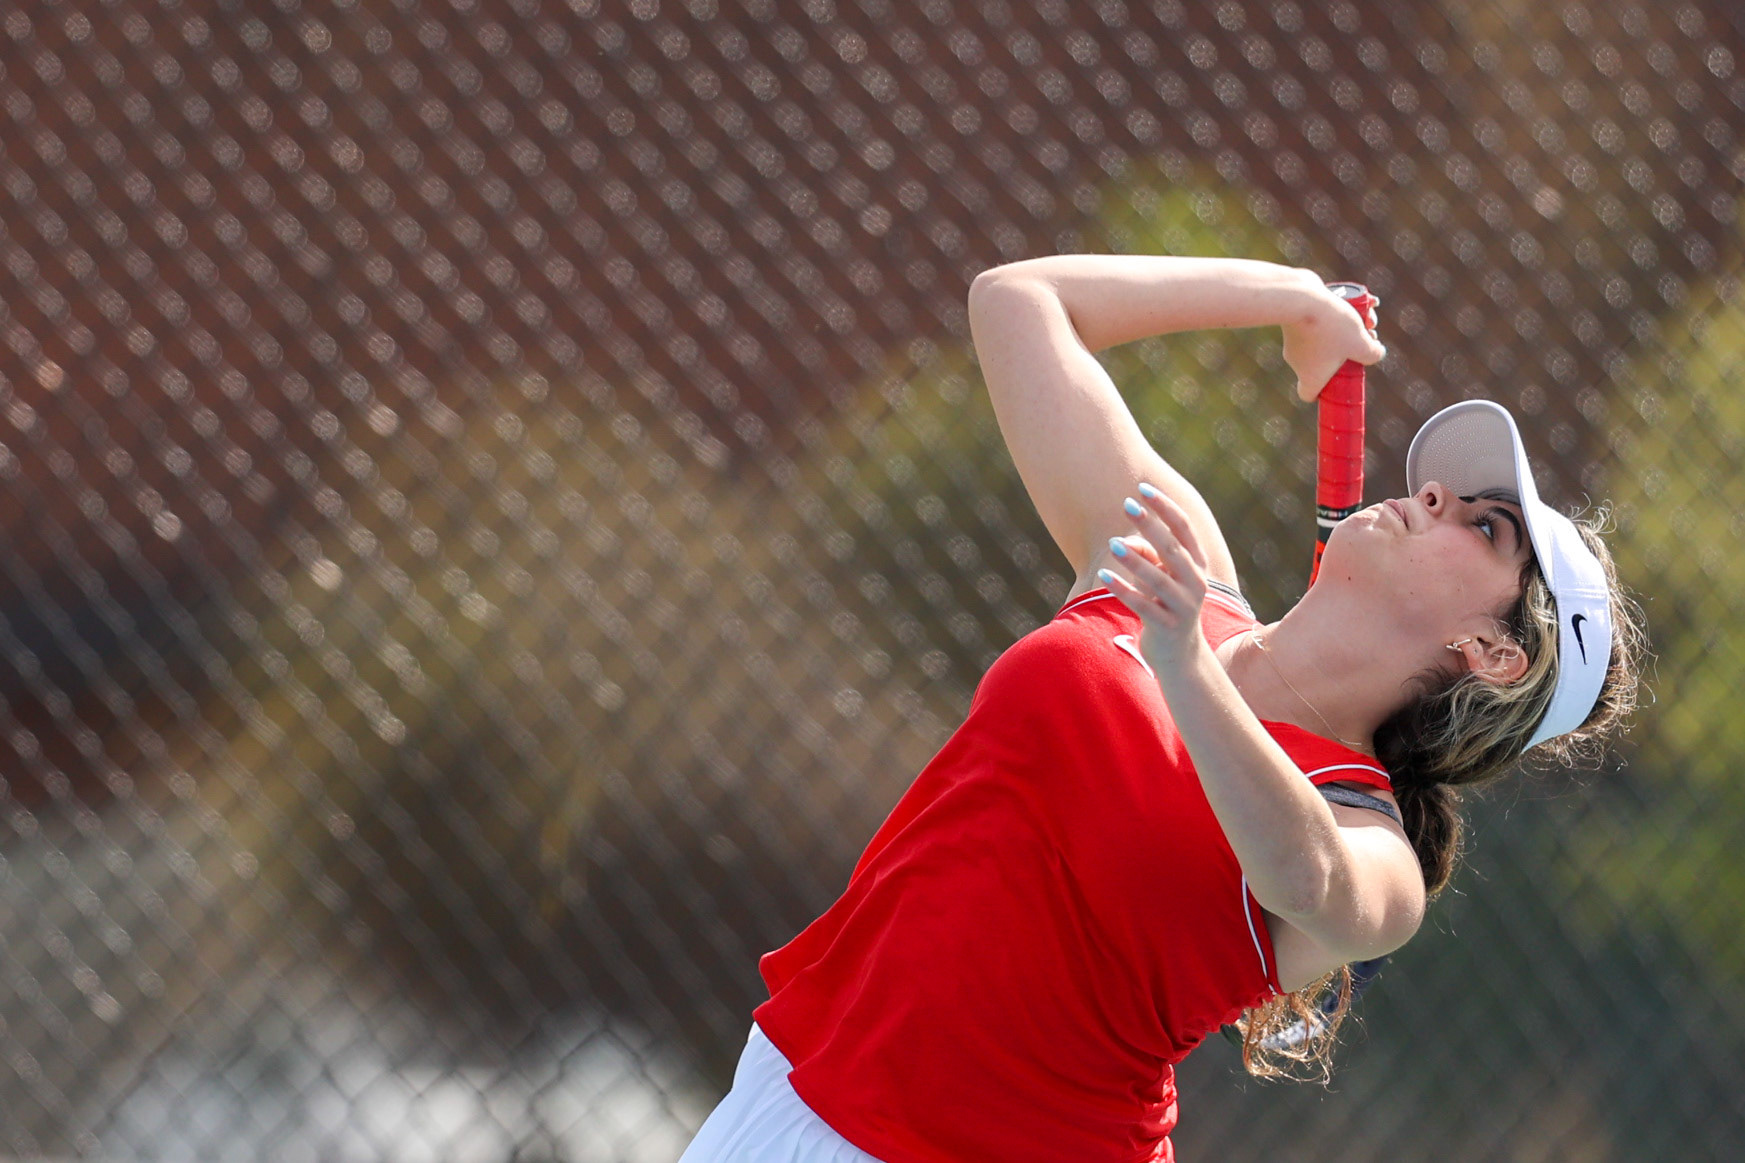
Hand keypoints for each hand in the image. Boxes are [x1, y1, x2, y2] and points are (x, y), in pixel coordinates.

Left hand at [1098, 485, 1211, 670]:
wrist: (1180, 656)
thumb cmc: (1166, 606)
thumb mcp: (1161, 578)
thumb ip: (1148, 556)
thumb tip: (1125, 542)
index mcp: (1197, 565)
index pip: (1184, 529)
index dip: (1165, 507)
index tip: (1143, 488)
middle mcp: (1195, 583)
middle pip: (1173, 549)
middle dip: (1151, 525)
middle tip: (1127, 504)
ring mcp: (1183, 606)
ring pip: (1158, 579)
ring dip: (1134, 560)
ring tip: (1112, 543)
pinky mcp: (1167, 627)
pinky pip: (1142, 605)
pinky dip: (1123, 590)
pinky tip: (1103, 576)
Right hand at [1282, 281, 1385, 401]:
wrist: (1301, 298)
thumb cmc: (1330, 328)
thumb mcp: (1360, 344)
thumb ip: (1372, 354)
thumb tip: (1377, 352)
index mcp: (1310, 376)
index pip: (1309, 394)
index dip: (1324, 391)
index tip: (1341, 378)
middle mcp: (1297, 362)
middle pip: (1325, 363)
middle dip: (1348, 350)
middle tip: (1366, 334)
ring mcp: (1293, 342)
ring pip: (1323, 340)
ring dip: (1346, 329)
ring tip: (1366, 313)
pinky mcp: (1292, 321)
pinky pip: (1315, 323)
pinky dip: (1331, 316)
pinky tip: (1353, 300)